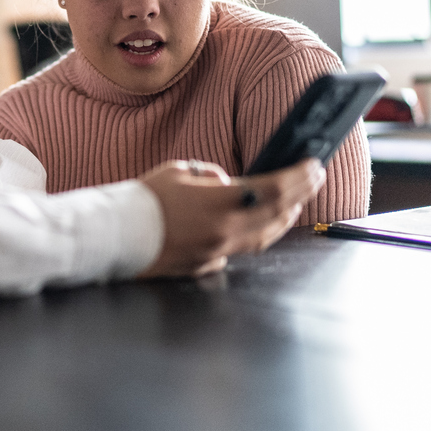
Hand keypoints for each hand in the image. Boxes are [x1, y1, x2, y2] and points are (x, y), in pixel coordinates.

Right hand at [138, 158, 325, 277]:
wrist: (116, 237)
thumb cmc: (143, 201)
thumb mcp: (177, 172)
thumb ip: (210, 175)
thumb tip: (226, 182)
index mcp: (220, 202)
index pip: (274, 188)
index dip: (299, 176)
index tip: (313, 165)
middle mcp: (226, 230)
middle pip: (278, 214)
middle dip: (301, 194)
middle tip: (314, 179)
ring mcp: (218, 252)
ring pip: (265, 237)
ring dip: (284, 219)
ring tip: (294, 203)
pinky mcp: (207, 265)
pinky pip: (239, 250)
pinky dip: (254, 235)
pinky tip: (257, 226)